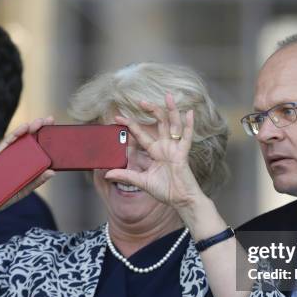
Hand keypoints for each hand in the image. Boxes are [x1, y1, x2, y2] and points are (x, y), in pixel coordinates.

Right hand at [0, 116, 55, 212]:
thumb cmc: (2, 198)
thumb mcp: (23, 190)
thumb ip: (36, 181)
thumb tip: (53, 172)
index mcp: (23, 164)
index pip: (35, 147)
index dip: (44, 136)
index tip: (53, 127)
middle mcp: (15, 157)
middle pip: (27, 139)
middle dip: (38, 128)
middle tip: (50, 119)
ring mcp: (5, 156)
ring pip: (17, 139)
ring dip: (27, 129)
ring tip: (38, 122)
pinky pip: (5, 145)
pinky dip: (14, 136)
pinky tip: (23, 130)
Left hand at [105, 93, 204, 209]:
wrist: (181, 201)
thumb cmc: (165, 191)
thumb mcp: (142, 182)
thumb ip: (126, 176)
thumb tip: (107, 174)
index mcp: (155, 152)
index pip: (141, 135)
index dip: (131, 125)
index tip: (118, 117)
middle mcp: (165, 147)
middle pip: (159, 123)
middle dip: (151, 111)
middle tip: (141, 101)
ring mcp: (175, 149)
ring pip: (173, 125)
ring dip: (171, 110)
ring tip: (168, 96)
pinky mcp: (183, 154)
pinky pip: (186, 137)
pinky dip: (189, 125)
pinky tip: (189, 112)